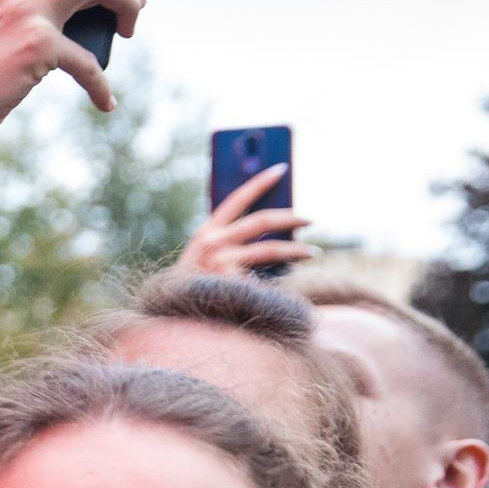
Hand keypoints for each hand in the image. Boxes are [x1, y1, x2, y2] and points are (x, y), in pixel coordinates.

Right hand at [172, 166, 315, 276]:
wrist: (175, 318)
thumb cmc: (195, 289)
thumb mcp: (206, 260)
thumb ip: (230, 242)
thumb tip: (275, 228)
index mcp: (205, 232)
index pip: (237, 199)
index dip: (261, 182)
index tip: (282, 169)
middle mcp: (212, 242)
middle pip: (262, 220)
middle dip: (291, 217)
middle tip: (310, 219)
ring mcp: (221, 261)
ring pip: (271, 248)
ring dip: (297, 249)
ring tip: (313, 252)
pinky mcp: (231, 281)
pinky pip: (267, 276)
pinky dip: (280, 279)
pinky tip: (292, 282)